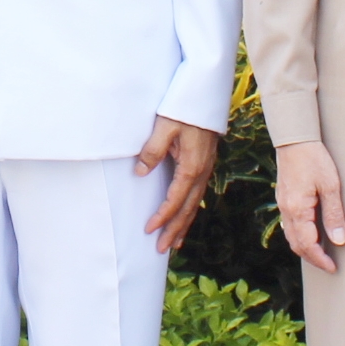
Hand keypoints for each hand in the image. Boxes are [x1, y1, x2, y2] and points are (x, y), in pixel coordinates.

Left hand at [137, 116, 220, 252]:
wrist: (204, 96)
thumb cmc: (183, 109)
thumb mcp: (164, 126)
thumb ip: (152, 150)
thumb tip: (140, 172)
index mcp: (192, 166)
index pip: (175, 200)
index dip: (162, 217)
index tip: (149, 230)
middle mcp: (201, 172)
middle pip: (187, 208)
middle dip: (174, 230)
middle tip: (161, 249)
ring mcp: (205, 169)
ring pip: (194, 204)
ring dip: (183, 224)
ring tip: (173, 243)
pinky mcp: (204, 164)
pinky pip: (197, 194)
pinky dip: (190, 210)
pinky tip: (184, 216)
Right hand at [274, 140, 344, 272]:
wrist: (295, 140)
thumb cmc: (315, 160)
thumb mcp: (331, 186)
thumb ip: (334, 215)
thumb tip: (339, 241)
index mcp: (298, 210)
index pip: (307, 244)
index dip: (320, 259)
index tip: (333, 268)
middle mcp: (286, 210)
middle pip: (296, 244)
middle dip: (312, 258)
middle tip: (329, 264)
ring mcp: (283, 205)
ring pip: (291, 236)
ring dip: (306, 247)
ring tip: (323, 252)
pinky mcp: (284, 199)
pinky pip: (290, 225)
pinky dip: (300, 235)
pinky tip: (313, 233)